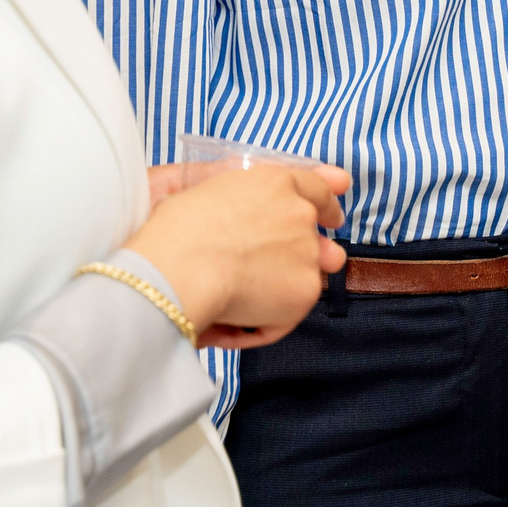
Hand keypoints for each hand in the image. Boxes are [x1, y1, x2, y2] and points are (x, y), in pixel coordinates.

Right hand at [127, 164, 350, 350]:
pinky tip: (230, 324)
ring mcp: (307, 251)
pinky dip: (263, 324)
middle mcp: (300, 212)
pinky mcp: (305, 290)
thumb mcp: (204, 195)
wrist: (180, 266)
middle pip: (320, 237)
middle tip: (288, 271)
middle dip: (312, 255)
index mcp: (275, 182)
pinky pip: (286, 314)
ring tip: (243, 305)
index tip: (332, 217)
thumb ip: (235, 204)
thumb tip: (230, 222)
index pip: (317, 187)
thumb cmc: (175, 231)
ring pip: (304, 277)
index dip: (327, 203)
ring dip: (283, 291)